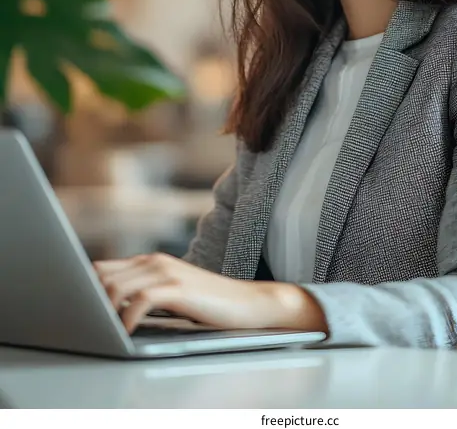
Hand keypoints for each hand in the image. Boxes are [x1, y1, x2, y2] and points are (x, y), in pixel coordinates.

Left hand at [93, 253, 327, 335]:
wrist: (248, 303)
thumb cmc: (209, 303)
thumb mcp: (172, 294)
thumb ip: (144, 293)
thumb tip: (109, 311)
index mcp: (150, 261)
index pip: (102, 269)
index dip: (83, 288)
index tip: (73, 311)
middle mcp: (154, 260)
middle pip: (103, 277)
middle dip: (88, 302)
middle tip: (81, 326)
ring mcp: (166, 271)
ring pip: (117, 287)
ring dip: (104, 311)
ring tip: (100, 331)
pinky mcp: (178, 287)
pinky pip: (141, 299)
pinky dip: (127, 317)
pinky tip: (126, 332)